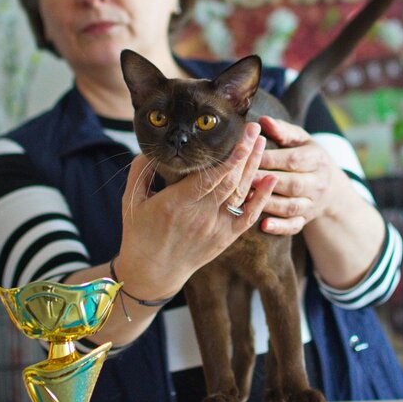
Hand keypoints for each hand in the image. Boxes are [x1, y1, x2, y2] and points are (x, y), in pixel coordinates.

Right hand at [116, 122, 277, 298]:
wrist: (152, 273)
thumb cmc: (139, 235)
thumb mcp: (131, 201)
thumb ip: (140, 172)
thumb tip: (149, 148)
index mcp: (176, 204)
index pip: (208, 178)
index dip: (228, 158)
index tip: (240, 137)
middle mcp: (200, 216)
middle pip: (230, 180)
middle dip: (245, 152)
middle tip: (254, 128)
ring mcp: (216, 228)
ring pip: (241, 193)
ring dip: (254, 167)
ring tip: (262, 142)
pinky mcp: (225, 238)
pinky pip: (248, 216)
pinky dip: (262, 198)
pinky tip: (271, 179)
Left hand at [256, 115, 343, 234]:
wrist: (331, 185)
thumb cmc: (307, 156)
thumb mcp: (300, 140)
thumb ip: (282, 130)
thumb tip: (263, 121)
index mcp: (317, 160)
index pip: (293, 160)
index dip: (270, 158)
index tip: (249, 156)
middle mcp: (318, 183)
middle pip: (293, 184)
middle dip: (268, 182)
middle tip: (246, 179)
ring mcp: (313, 204)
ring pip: (291, 206)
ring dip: (269, 204)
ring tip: (247, 200)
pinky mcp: (306, 219)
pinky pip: (294, 226)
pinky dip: (280, 227)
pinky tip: (264, 226)